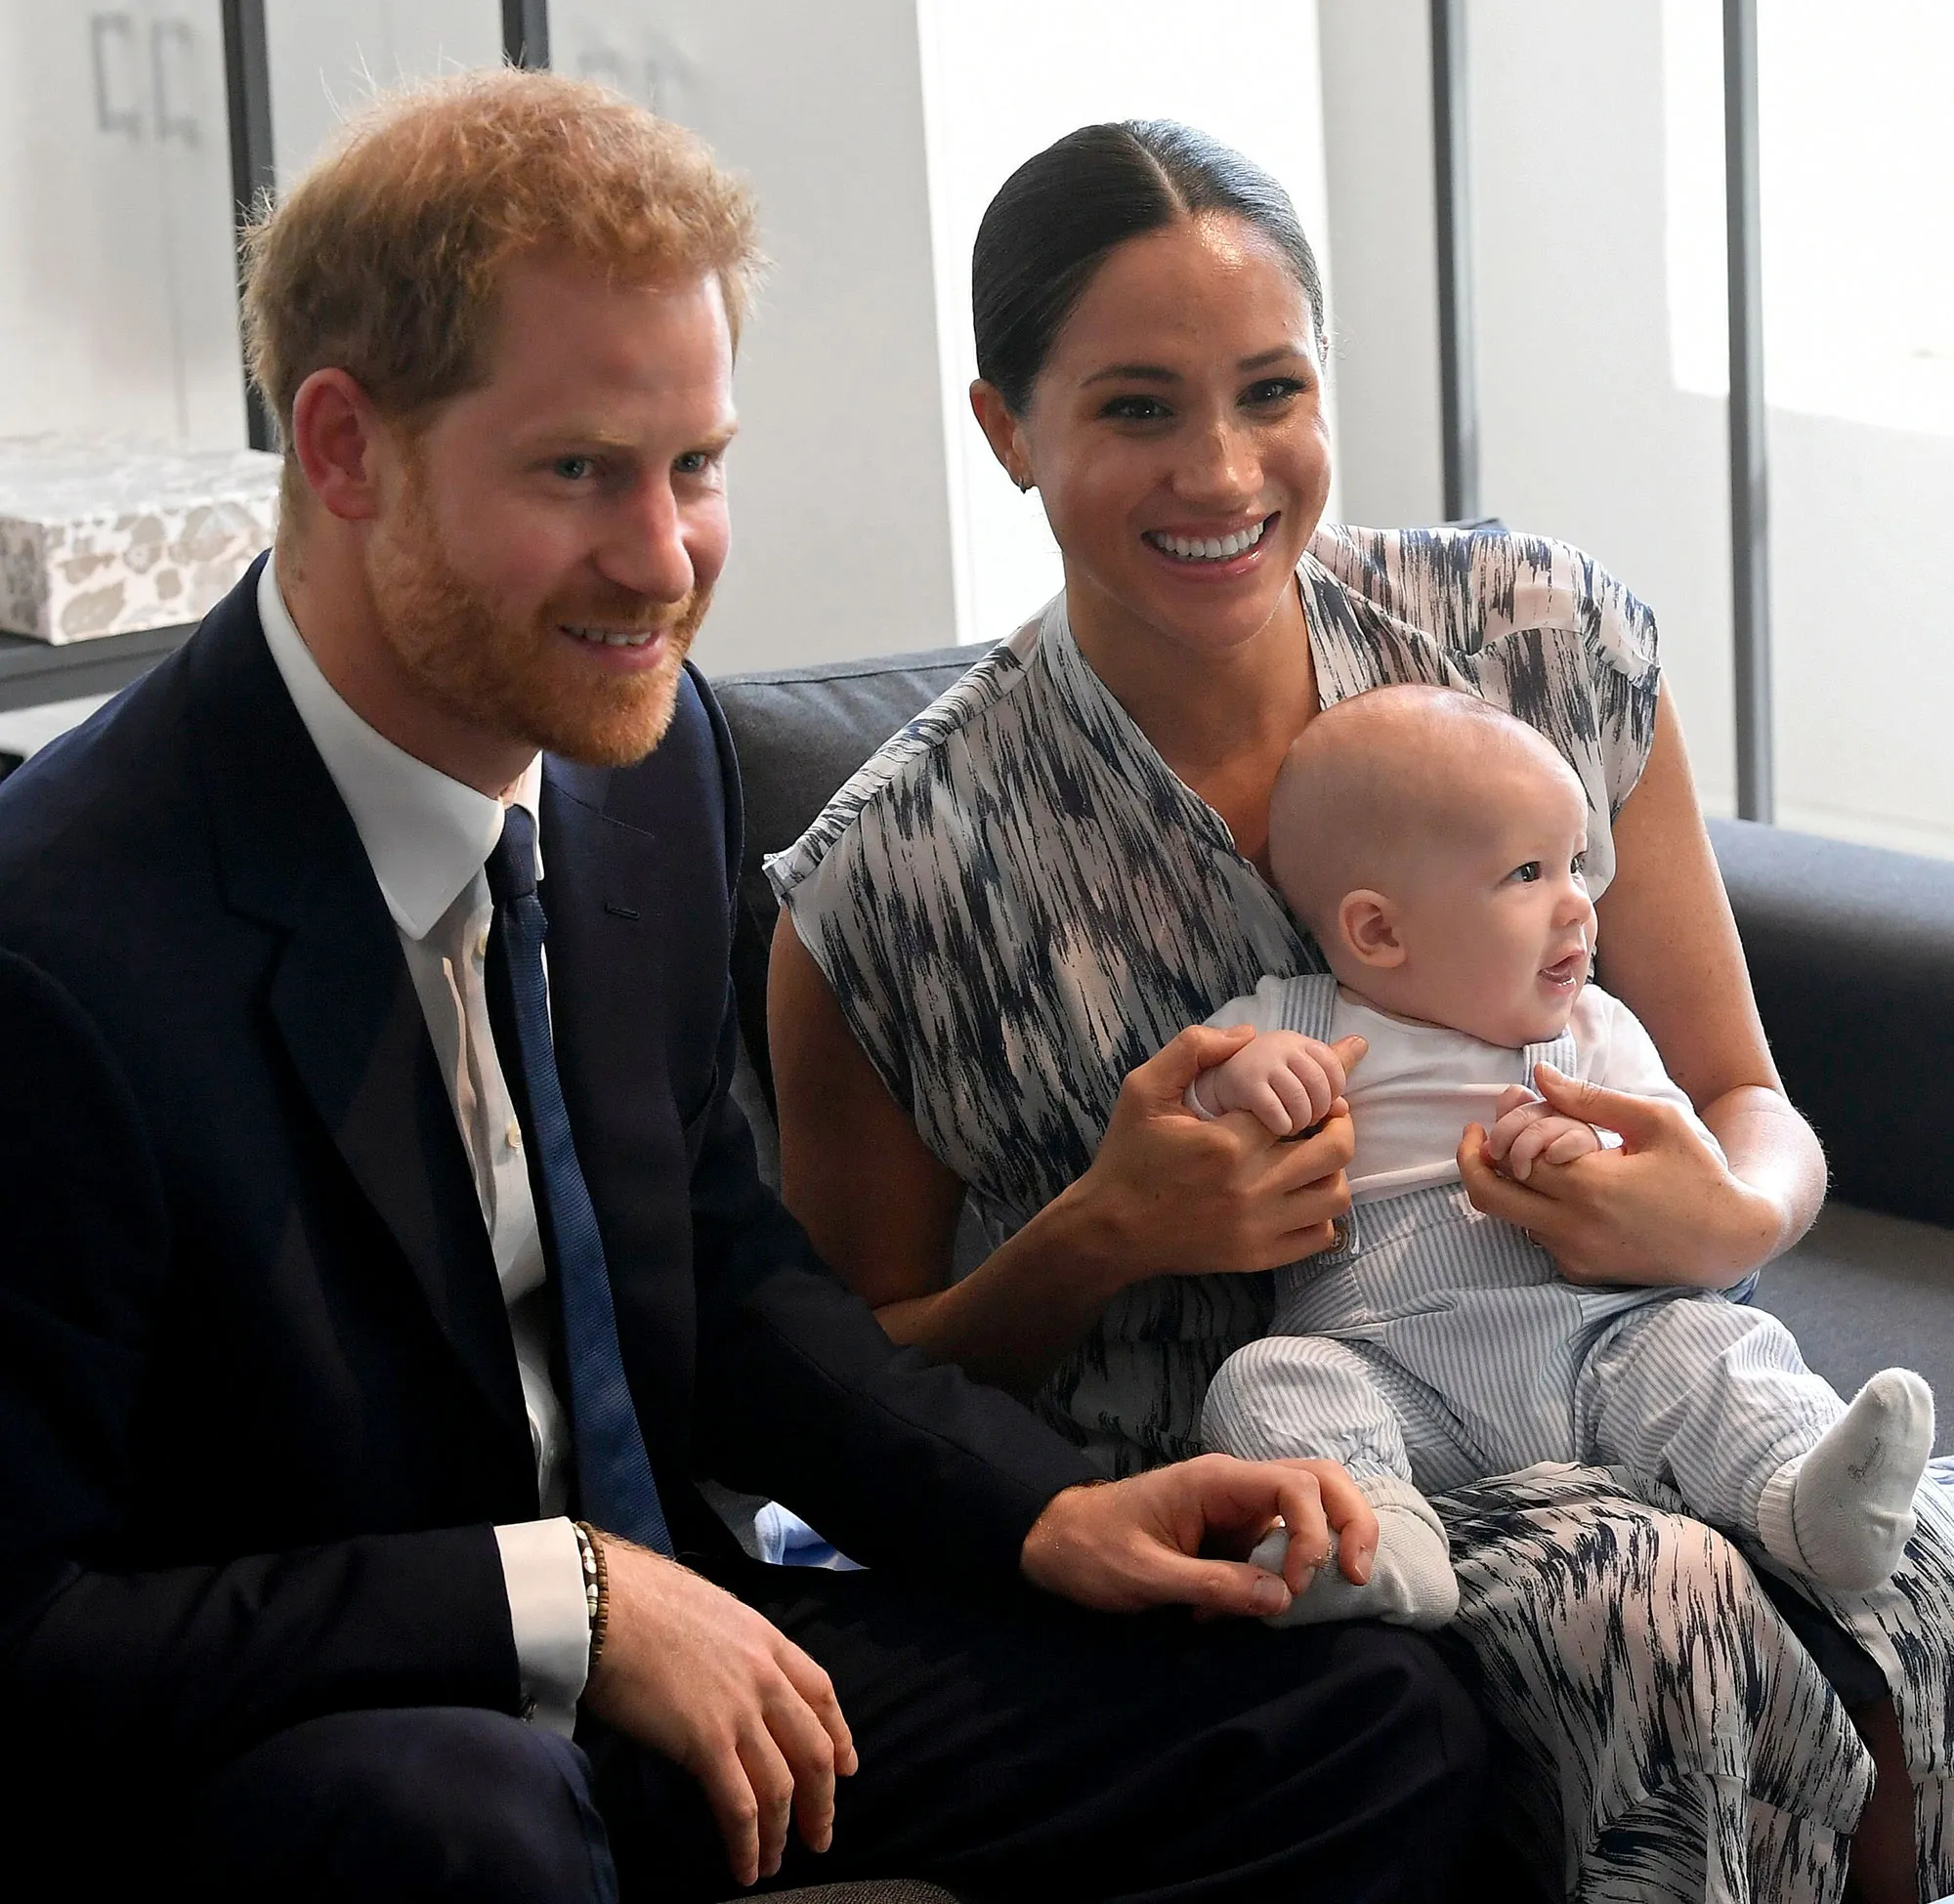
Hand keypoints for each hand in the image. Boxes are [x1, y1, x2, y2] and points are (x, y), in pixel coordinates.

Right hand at [581, 1536, 857, 1887]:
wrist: (607, 1603)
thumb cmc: (642, 1598)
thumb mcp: (711, 1610)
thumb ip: (732, 1646)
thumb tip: (723, 1674)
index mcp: (767, 1639)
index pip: (821, 1693)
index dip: (838, 1735)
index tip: (847, 1766)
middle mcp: (765, 1677)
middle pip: (812, 1748)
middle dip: (822, 1799)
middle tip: (821, 1833)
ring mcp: (740, 1712)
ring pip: (781, 1786)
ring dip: (782, 1832)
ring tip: (776, 1862)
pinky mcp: (707, 1744)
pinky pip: (740, 1807)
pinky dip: (748, 1844)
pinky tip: (745, 1866)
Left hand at [1019, 1453, 1378, 1615]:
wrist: (1056, 1543)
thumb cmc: (1093, 1551)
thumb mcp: (1146, 1576)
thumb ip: (1213, 1585)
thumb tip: (1283, 1598)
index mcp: (1215, 1480)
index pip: (1295, 1485)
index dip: (1314, 1533)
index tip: (1297, 1586)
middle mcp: (1235, 1485)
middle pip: (1320, 1481)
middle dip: (1351, 1522)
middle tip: (1358, 1576)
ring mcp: (1238, 1508)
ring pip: (1310, 1507)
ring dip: (1327, 1544)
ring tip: (1328, 1588)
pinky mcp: (1235, 1533)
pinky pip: (1281, 1542)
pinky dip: (1288, 1572)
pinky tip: (1260, 1605)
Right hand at [1071, 1025, 1363, 1284]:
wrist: (1111, 1229)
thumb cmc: (1128, 1156)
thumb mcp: (1143, 1089)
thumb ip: (1192, 1049)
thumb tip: (1249, 1034)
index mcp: (1228, 1143)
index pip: (1302, 1104)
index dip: (1322, 1088)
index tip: (1325, 1081)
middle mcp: (1251, 1187)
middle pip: (1335, 1149)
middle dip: (1339, 1123)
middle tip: (1325, 1115)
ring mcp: (1259, 1227)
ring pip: (1336, 1195)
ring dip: (1333, 1169)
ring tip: (1313, 1155)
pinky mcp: (1259, 1256)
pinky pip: (1320, 1235)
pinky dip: (1322, 1213)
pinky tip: (1301, 1195)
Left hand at [1458, 1064, 1778, 1287]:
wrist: (1731, 1240)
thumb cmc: (1698, 1173)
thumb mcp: (1655, 1122)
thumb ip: (1591, 1099)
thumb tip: (1538, 1075)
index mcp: (1590, 1186)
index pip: (1513, 1155)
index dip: (1502, 1128)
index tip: (1502, 1108)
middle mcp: (1574, 1228)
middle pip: (1489, 1195)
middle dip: (1474, 1162)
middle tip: (1476, 1137)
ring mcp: (1575, 1256)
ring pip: (1511, 1217)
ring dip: (1509, 1184)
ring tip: (1530, 1154)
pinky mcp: (1581, 1273)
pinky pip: (1537, 1237)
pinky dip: (1535, 1210)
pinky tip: (1560, 1187)